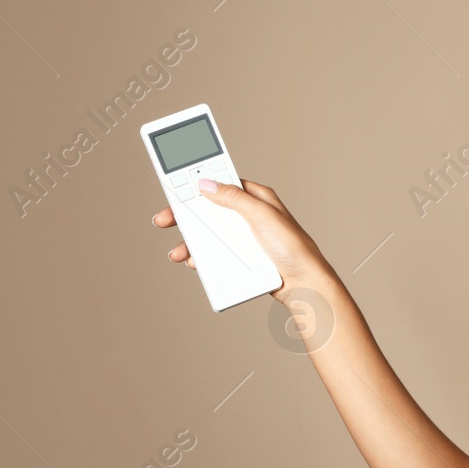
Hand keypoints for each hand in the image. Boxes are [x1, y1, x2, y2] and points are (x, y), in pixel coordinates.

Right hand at [151, 178, 335, 297]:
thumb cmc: (293, 247)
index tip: (175, 185)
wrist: (304, 284)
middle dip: (185, 215)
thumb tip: (207, 183)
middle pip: (208, 209)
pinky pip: (216, 253)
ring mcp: (244, 237)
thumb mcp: (262, 216)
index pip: (221, 183)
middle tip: (164, 220)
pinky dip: (202, 256)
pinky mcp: (242, 256)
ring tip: (178, 252)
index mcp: (255, 197)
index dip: (197, 183)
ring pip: (209, 233)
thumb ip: (234, 199)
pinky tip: (194, 262)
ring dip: (190, 240)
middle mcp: (248, 215)